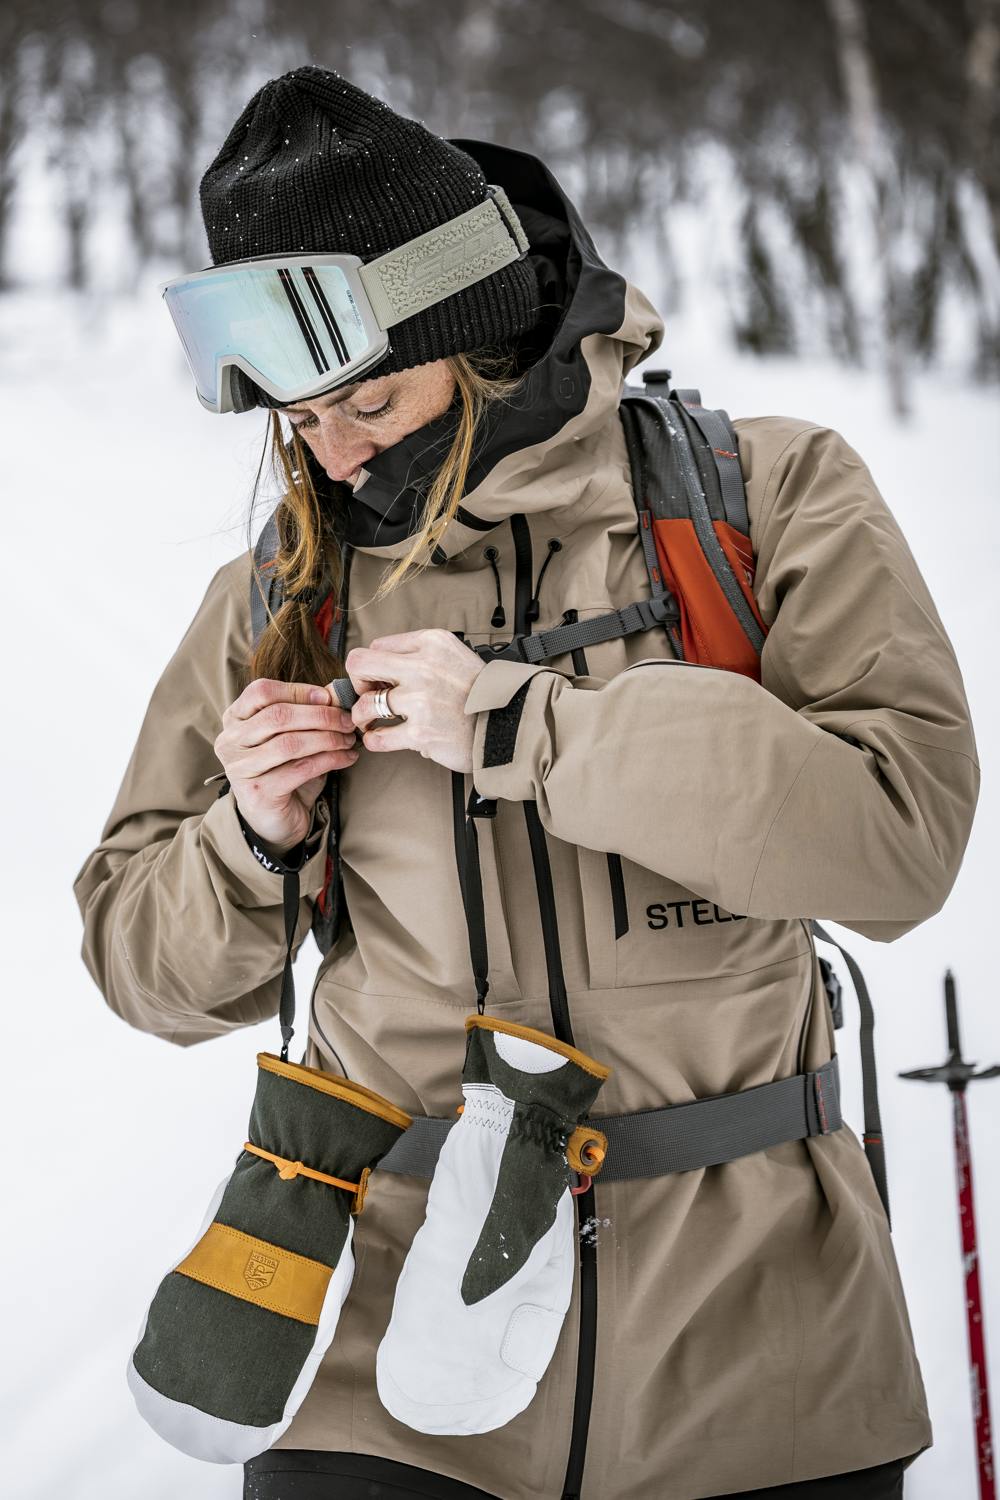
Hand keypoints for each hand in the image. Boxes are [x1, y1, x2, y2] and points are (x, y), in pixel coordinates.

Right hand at [214, 678, 358, 849]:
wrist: (275, 819)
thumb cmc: (285, 770)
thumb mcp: (294, 736)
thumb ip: (308, 713)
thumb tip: (337, 692)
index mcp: (235, 719)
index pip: (261, 692)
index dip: (298, 691)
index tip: (329, 698)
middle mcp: (230, 741)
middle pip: (278, 716)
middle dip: (320, 716)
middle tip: (347, 721)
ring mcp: (240, 768)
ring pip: (290, 743)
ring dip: (328, 738)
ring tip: (349, 740)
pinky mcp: (258, 792)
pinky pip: (300, 769)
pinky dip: (330, 760)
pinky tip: (346, 758)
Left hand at [344, 629, 485, 773]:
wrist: (507, 723)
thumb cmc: (479, 693)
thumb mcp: (453, 654)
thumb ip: (419, 654)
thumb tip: (381, 668)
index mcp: (431, 642)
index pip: (377, 646)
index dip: (373, 666)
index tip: (379, 681)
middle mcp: (424, 667)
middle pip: (360, 664)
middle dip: (356, 682)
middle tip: (365, 695)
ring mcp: (421, 701)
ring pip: (365, 705)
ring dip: (362, 716)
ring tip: (370, 722)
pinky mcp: (421, 732)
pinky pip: (378, 738)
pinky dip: (373, 741)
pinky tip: (380, 739)